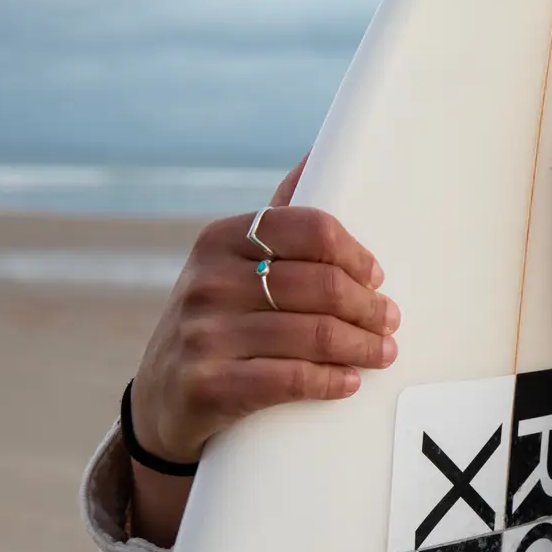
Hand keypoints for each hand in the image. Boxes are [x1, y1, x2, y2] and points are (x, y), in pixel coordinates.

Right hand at [127, 151, 399, 468]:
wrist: (161, 399)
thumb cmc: (218, 321)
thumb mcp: (232, 265)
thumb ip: (278, 221)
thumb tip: (318, 153)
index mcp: (221, 239)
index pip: (311, 229)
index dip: (356, 254)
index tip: (377, 277)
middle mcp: (209, 281)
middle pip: (321, 285)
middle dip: (369, 306)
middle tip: (390, 321)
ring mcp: (205, 334)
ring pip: (314, 334)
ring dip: (362, 345)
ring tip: (382, 352)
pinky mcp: (208, 385)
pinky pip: (290, 379)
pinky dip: (330, 380)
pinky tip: (349, 381)